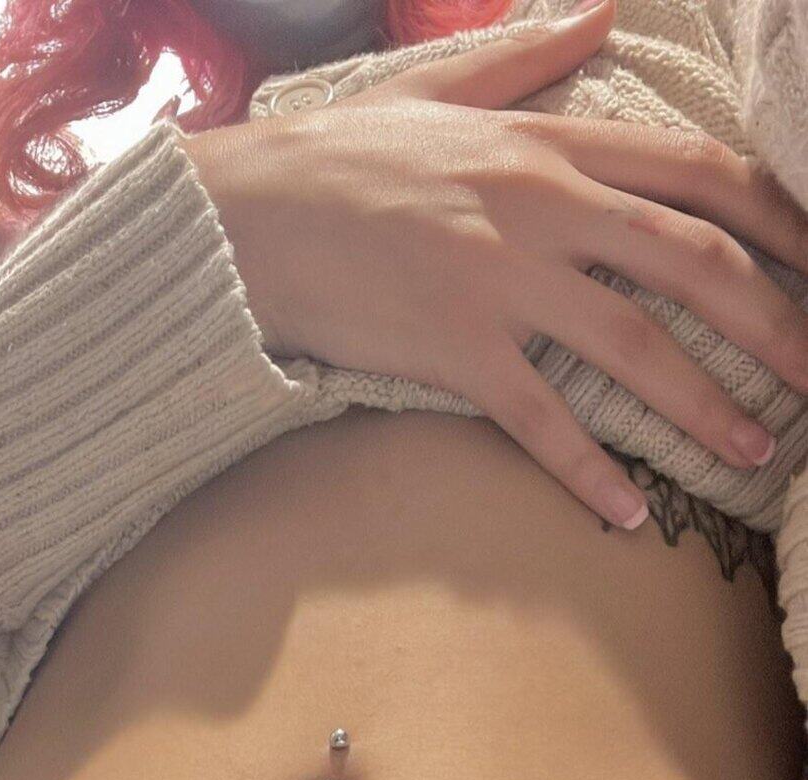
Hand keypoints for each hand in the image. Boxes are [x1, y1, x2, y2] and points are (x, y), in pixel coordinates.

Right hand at [186, 0, 807, 528]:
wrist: (242, 217)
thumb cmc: (336, 155)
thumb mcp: (440, 87)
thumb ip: (530, 54)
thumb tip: (603, 11)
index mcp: (550, 142)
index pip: (698, 174)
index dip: (779, 217)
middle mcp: (543, 207)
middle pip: (694, 262)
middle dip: (774, 321)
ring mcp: (501, 282)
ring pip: (635, 347)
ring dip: (707, 406)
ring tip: (760, 452)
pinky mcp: (454, 351)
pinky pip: (541, 421)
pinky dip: (589, 473)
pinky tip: (629, 513)